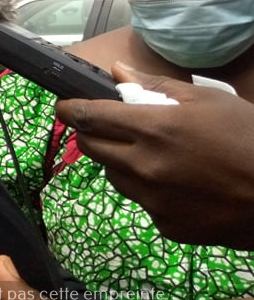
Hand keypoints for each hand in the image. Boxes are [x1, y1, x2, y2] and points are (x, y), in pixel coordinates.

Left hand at [56, 62, 253, 248]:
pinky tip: (176, 181)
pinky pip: (141, 202)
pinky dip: (147, 189)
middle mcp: (144, 166)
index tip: (64, 105)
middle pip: (91, 147)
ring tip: (152, 153)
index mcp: (152, 129)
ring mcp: (153, 200)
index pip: (89, 116)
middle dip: (92, 133)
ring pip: (113, 175)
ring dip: (119, 161)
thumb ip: (155, 86)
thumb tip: (119, 72)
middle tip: (108, 125)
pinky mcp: (166, 226)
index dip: (70, 108)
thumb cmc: (249, 139)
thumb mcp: (207, 100)